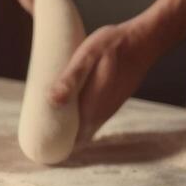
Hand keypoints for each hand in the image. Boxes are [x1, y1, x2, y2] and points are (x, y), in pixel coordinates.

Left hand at [49, 18, 161, 142]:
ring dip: (71, 126)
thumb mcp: (86, 56)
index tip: (43, 145)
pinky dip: (81, 117)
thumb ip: (70, 79)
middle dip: (61, 136)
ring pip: (88, 125)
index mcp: (93, 107)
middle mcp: (103, 112)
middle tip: (41, 131)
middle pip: (80, 135)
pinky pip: (95, 116)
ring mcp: (110, 107)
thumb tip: (52, 100)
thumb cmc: (113, 45)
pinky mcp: (114, 99)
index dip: (58, 144)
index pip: (74, 138)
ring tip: (51, 120)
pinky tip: (72, 106)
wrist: (143, 40)